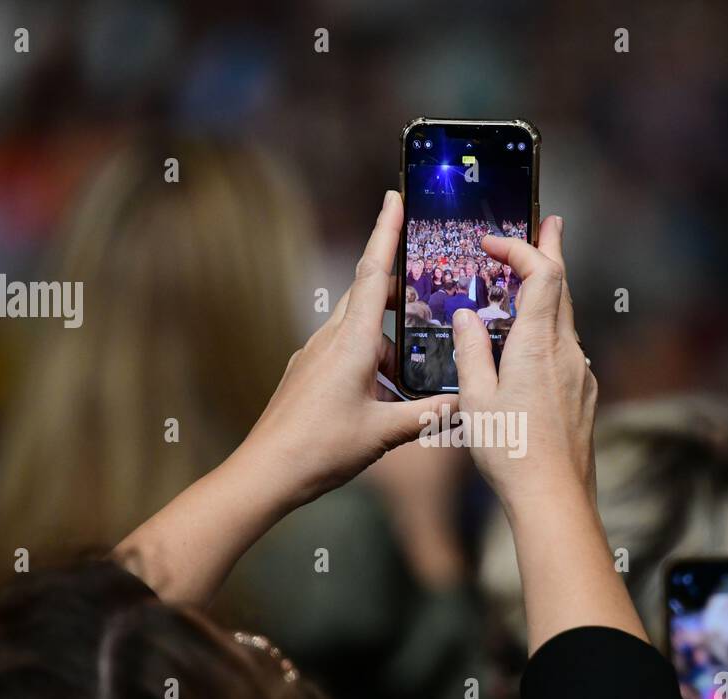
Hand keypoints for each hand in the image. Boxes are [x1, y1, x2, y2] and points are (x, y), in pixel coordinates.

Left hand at [116, 191, 449, 605]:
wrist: (265, 473)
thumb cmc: (320, 449)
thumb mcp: (383, 434)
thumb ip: (426, 416)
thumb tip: (462, 405)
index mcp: (352, 342)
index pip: (374, 274)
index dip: (385, 233)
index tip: (393, 197)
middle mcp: (330, 340)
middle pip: (369, 296)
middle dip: (401, 289)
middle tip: (431, 287)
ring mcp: (315, 356)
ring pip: (360, 329)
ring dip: (390, 338)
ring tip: (420, 363)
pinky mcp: (308, 376)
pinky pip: (347, 354)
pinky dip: (373, 360)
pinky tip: (389, 392)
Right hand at [449, 215, 595, 515]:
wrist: (554, 498)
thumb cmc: (511, 451)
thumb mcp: (476, 398)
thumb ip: (471, 351)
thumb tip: (467, 317)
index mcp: (538, 344)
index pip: (543, 273)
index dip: (522, 247)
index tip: (494, 242)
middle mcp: (566, 350)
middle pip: (564, 286)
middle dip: (551, 250)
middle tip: (547, 223)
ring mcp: (580, 372)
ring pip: (567, 316)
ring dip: (550, 289)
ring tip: (533, 276)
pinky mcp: (583, 393)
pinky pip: (568, 346)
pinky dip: (551, 326)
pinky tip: (533, 341)